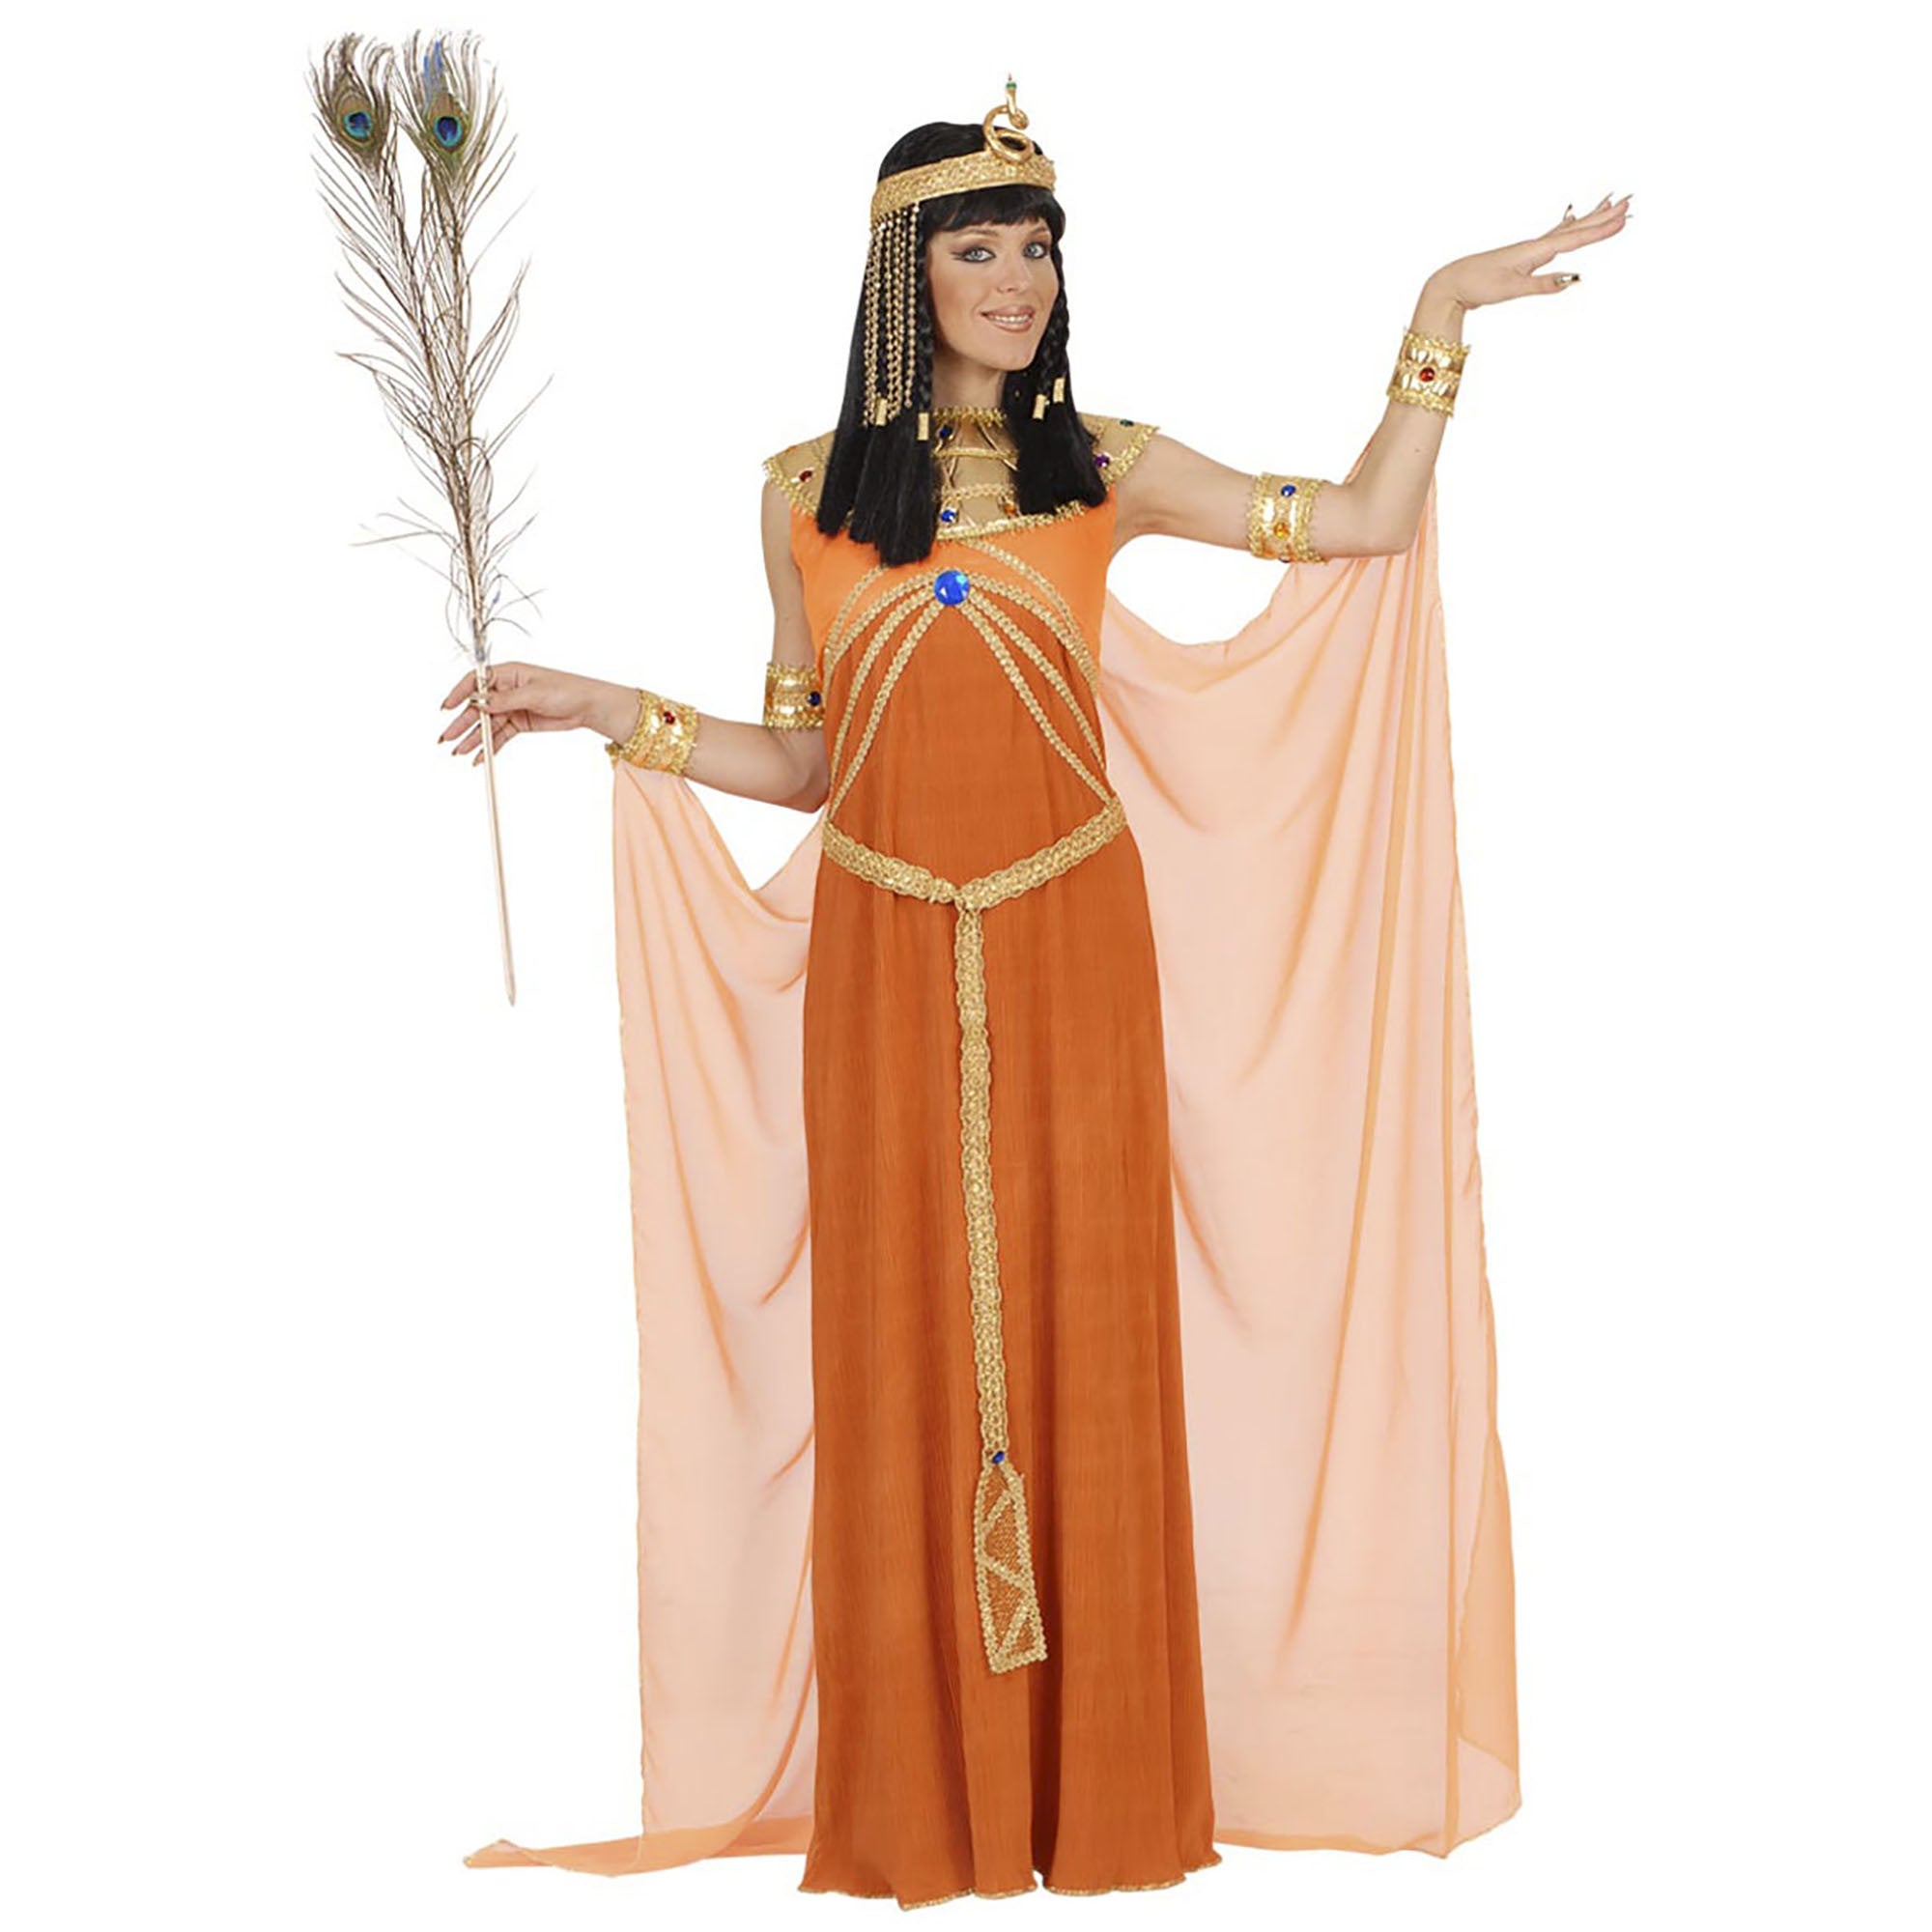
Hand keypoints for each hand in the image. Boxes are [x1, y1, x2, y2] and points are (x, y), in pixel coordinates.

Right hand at [436, 660, 599, 764]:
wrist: (587, 706)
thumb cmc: (566, 690)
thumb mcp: (534, 693)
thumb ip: (505, 700)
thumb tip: (480, 703)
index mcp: (508, 674)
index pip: (475, 682)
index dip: (459, 694)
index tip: (446, 707)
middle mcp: (506, 690)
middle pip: (478, 708)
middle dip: (461, 723)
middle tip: (447, 738)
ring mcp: (512, 707)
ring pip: (487, 725)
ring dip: (473, 738)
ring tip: (458, 752)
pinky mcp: (520, 723)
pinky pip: (500, 736)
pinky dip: (490, 746)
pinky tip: (479, 757)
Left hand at [1431, 192, 1631, 310]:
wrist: (1452, 282)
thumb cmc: (1479, 285)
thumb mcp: (1512, 289)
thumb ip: (1544, 284)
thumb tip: (1575, 279)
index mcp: (1536, 250)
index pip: (1577, 238)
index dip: (1602, 229)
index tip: (1624, 217)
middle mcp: (1535, 245)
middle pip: (1577, 227)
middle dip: (1603, 216)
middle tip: (1628, 201)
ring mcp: (1530, 249)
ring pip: (1568, 229)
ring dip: (1590, 218)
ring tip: (1609, 203)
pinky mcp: (1524, 257)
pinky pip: (1555, 237)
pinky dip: (1569, 227)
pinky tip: (1571, 222)